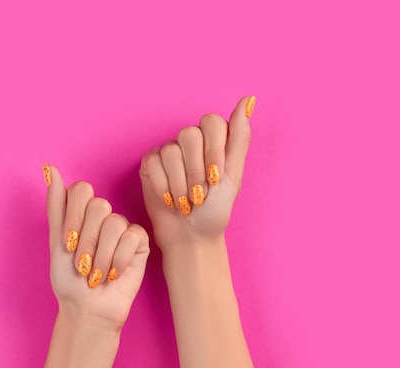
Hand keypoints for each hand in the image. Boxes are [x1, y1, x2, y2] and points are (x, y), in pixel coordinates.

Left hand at [43, 164, 149, 331]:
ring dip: (101, 256)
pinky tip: (114, 273)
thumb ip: (55, 206)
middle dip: (87, 241)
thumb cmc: (69, 280)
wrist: (88, 309)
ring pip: (115, 223)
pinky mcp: (140, 241)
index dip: (74, 218)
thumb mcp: (56, 242)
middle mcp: (102, 216)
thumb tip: (50, 168)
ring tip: (96, 274)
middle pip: (98, 206)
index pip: (81, 191)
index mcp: (81, 213)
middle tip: (82, 265)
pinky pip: (132, 237)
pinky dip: (119, 260)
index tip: (67, 245)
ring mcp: (122, 227)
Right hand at [139, 96, 254, 250]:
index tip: (216, 177)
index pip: (211, 123)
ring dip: (180, 184)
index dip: (213, 151)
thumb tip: (249, 98)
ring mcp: (168, 150)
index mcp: (214, 140)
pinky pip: (154, 163)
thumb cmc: (215, 210)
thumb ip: (240, 136)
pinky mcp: (150, 163)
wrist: (191, 236)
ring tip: (186, 203)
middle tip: (200, 195)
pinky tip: (170, 200)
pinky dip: (163, 187)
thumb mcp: (233, 175)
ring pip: (170, 151)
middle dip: (196, 171)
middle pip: (189, 134)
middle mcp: (191, 141)